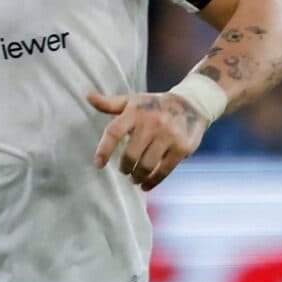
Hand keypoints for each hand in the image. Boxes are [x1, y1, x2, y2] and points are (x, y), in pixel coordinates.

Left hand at [88, 89, 205, 190]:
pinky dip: (152, 182)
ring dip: (137, 176)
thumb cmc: (154, 105)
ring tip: (134, 178)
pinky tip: (145, 185)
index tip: (98, 164)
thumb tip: (88, 95)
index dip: (103, 150)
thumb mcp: (133, 101)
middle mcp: (152, 123)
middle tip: (124, 170)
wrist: (193, 103)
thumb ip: (109, 104)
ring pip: (146, 165)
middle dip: (125, 167)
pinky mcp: (182, 147)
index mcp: (135, 111)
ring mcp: (168, 135)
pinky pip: (164, 170)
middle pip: (130, 154)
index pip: (114, 132)